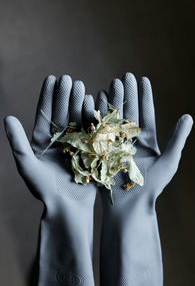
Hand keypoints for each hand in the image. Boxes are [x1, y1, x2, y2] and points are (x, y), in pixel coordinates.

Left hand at [4, 75, 95, 285]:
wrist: (68, 207)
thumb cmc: (44, 190)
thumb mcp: (27, 165)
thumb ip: (18, 142)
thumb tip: (8, 118)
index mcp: (43, 141)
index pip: (45, 114)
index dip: (48, 96)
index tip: (52, 78)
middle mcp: (60, 140)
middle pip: (62, 113)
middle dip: (64, 95)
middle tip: (68, 79)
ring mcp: (76, 144)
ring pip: (77, 119)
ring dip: (79, 102)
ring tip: (81, 86)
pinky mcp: (90, 150)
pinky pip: (91, 131)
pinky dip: (93, 117)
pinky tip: (95, 103)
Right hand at [96, 72, 192, 285]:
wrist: (128, 207)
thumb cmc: (151, 187)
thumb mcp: (168, 161)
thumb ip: (178, 139)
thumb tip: (188, 116)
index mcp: (146, 140)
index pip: (146, 113)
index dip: (145, 96)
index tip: (143, 78)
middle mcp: (130, 140)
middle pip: (129, 112)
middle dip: (127, 93)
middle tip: (125, 75)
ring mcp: (114, 144)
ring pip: (114, 118)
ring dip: (113, 101)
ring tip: (112, 83)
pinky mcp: (101, 151)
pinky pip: (99, 130)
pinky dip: (97, 115)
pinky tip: (95, 100)